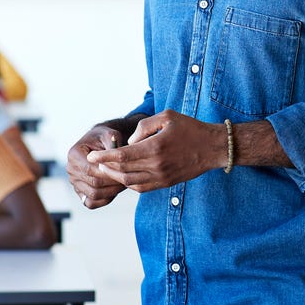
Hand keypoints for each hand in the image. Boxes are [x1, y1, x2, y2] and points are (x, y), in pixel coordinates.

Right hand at [68, 124, 127, 208]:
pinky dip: (104, 200)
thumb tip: (116, 155)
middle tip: (128, 179)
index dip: (109, 173)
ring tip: (124, 184)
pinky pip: (91, 203)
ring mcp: (74, 182)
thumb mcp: (110, 135)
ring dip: (111, 192)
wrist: (100, 143)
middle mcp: (71, 169)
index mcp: (74, 154)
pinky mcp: (80, 191)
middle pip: (93, 184)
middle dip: (113, 183)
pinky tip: (116, 191)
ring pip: (93, 195)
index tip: (125, 171)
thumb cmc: (106, 138)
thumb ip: (113, 144)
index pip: (90, 170)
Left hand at [86, 110, 223, 191]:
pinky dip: (128, 183)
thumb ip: (143, 127)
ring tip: (106, 169)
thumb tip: (128, 141)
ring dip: (115, 177)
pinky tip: (123, 176)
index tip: (91, 156)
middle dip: (105, 167)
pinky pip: (141, 188)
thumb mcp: (167, 116)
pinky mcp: (166, 183)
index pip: (121, 156)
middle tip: (95, 163)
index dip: (104, 157)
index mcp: (155, 147)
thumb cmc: (190, 128)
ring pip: (130, 182)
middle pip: (122, 171)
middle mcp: (157, 165)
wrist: (213, 148)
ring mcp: (161, 177)